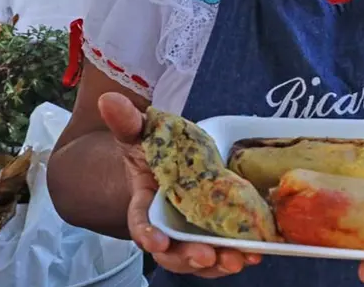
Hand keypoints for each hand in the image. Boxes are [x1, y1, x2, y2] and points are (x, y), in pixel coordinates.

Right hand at [97, 93, 260, 277]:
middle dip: (188, 257)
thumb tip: (108, 99)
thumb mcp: (142, 131)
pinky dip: (236, 256)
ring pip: (198, 258)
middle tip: (207, 256)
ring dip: (217, 264)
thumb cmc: (155, 147)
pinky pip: (221, 252)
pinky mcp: (212, 233)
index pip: (141, 222)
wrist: (173, 157)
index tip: (157, 243)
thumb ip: (128, 121)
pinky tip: (255, 255)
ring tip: (237, 260)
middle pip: (172, 251)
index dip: (147, 235)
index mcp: (145, 202)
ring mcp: (190, 232)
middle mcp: (166, 225)